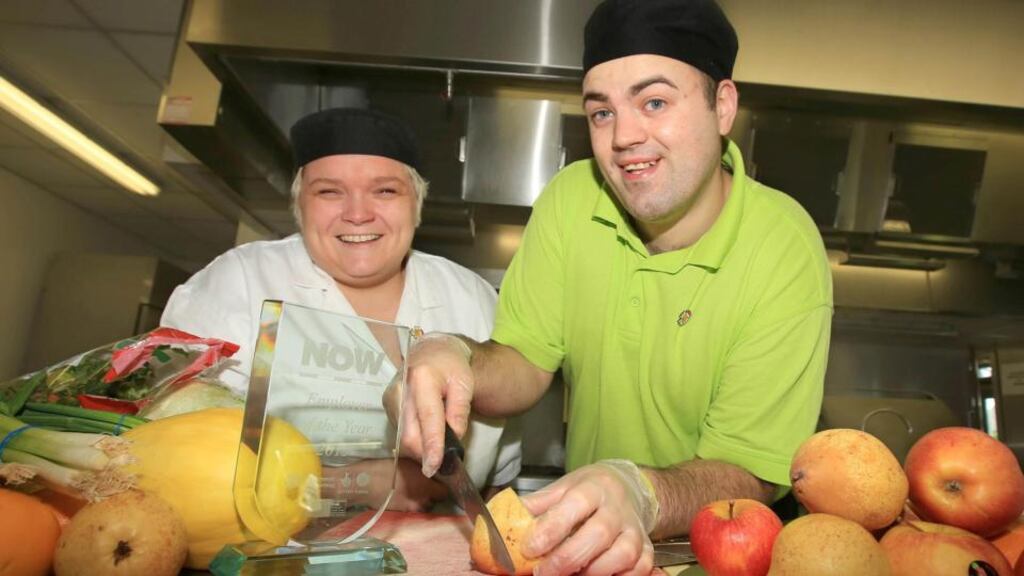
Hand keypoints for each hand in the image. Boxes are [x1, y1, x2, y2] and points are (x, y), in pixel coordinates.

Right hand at [387, 333, 474, 476]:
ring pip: (403, 438)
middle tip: (444, 462)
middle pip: (409, 435)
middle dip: (426, 454)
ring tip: (438, 444)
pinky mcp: (387, 406)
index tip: (434, 466)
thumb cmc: (451, 367)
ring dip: (421, 449)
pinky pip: (400, 433)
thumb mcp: (464, 385)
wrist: (431, 352)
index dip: (432, 445)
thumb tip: (454, 439)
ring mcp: (390, 398)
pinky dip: (415, 440)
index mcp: (422, 378)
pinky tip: (427, 435)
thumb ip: (460, 411)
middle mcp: (400, 389)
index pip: (428, 418)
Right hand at [387, 458, 449, 511]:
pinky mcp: (402, 513)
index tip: (440, 481)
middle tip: (425, 484)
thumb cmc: (388, 468)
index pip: (445, 492)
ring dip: (422, 500)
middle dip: (432, 493)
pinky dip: (412, 504)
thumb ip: (425, 469)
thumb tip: (434, 470)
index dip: (443, 486)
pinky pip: (413, 510)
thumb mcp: (410, 462)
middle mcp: (423, 501)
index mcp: (427, 487)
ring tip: (413, 490)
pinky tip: (404, 495)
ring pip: (424, 506)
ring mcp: (412, 509)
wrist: (367, 482)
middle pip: (435, 500)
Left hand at [521, 461, 657, 575]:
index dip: (553, 527)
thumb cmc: (591, 490)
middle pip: (599, 533)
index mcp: (594, 487)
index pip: (575, 504)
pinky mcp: (646, 548)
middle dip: (568, 557)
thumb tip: (506, 522)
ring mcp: (634, 529)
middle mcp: (617, 507)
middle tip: (543, 572)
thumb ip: (537, 505)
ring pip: (623, 554)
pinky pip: (639, 568)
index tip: (530, 547)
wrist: (629, 487)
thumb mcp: (563, 488)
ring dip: (594, 571)